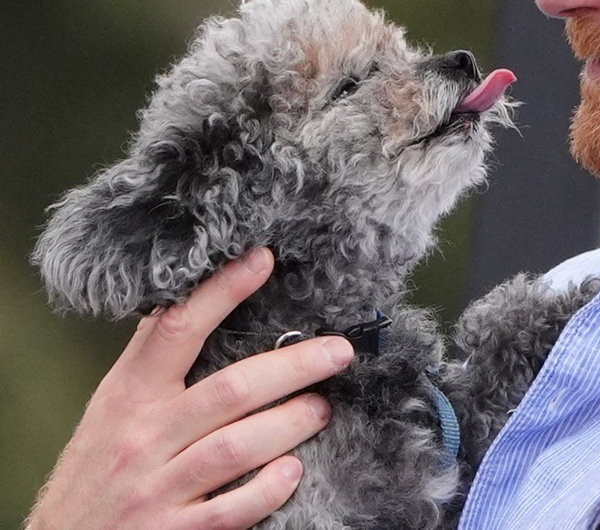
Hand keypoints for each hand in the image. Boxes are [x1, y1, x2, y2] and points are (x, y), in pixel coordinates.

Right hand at [25, 248, 354, 529]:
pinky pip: (234, 509)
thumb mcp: (111, 408)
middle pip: (231, 390)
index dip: (222, 292)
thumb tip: (193, 295)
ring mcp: (158, 489)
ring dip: (291, 422)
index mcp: (128, 397)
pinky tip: (292, 470)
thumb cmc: (95, 471)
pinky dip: (269, 488)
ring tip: (322, 407)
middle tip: (339, 352)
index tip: (263, 259)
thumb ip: (151, 359)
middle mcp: (143, 439)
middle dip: (294, 366)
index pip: (176, 330)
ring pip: (238, 447)